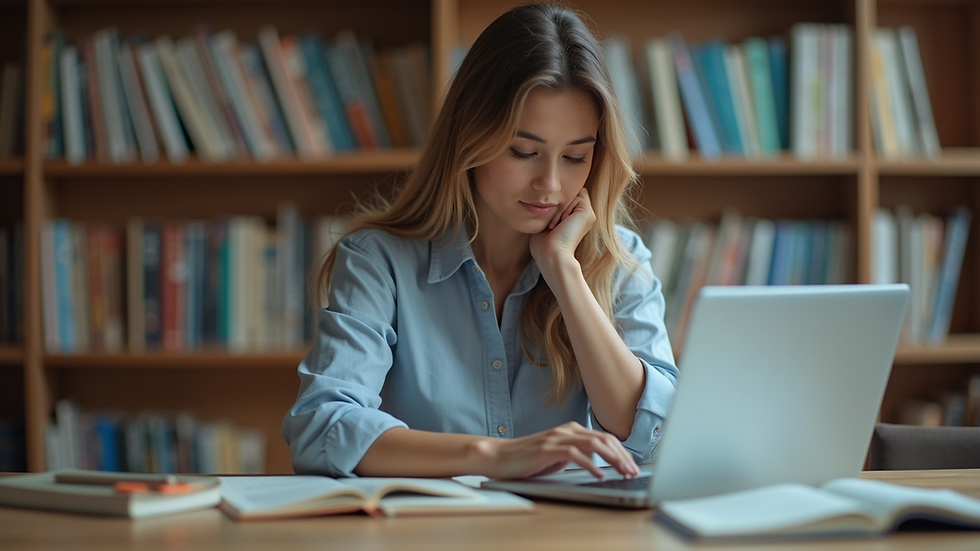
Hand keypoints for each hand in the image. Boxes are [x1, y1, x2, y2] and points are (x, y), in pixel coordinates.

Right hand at [472, 421, 639, 479]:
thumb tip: (596, 463)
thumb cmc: (527, 458)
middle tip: (633, 470)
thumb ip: (575, 454)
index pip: (603, 438)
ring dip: (612, 459)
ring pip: (593, 444)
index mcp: (571, 430)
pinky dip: (589, 465)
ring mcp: (556, 438)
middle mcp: (566, 430)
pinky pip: (574, 454)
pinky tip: (598, 474)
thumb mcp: (557, 456)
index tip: (632, 465)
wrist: (499, 457)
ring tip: (622, 472)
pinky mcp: (547, 449)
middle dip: (622, 455)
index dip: (621, 451)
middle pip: (603, 439)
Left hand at [529, 188, 595, 270]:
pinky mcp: (587, 213)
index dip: (556, 205)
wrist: (552, 256)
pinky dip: (564, 209)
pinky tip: (561, 223)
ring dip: (560, 208)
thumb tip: (545, 200)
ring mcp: (588, 215)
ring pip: (572, 195)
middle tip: (553, 224)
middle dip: (559, 204)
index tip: (549, 225)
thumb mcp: (545, 225)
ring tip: (556, 225)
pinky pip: (575, 198)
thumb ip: (550, 211)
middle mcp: (585, 217)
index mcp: (576, 221)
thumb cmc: (544, 246)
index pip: (566, 200)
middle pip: (570, 195)